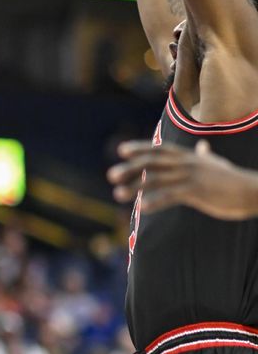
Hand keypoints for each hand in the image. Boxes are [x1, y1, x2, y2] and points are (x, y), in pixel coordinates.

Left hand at [107, 139, 257, 219]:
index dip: (140, 148)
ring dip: (135, 186)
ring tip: (117, 194)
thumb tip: (203, 147)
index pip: (159, 149)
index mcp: (188, 157)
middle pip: (152, 163)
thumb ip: (205, 156)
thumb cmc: (233, 179)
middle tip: (111, 175)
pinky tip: (141, 207)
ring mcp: (191, 177)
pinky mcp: (197, 192)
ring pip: (157, 179)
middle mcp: (186, 163)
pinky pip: (171, 196)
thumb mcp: (216, 164)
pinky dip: (155, 201)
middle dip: (130, 168)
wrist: (252, 190)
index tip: (121, 150)